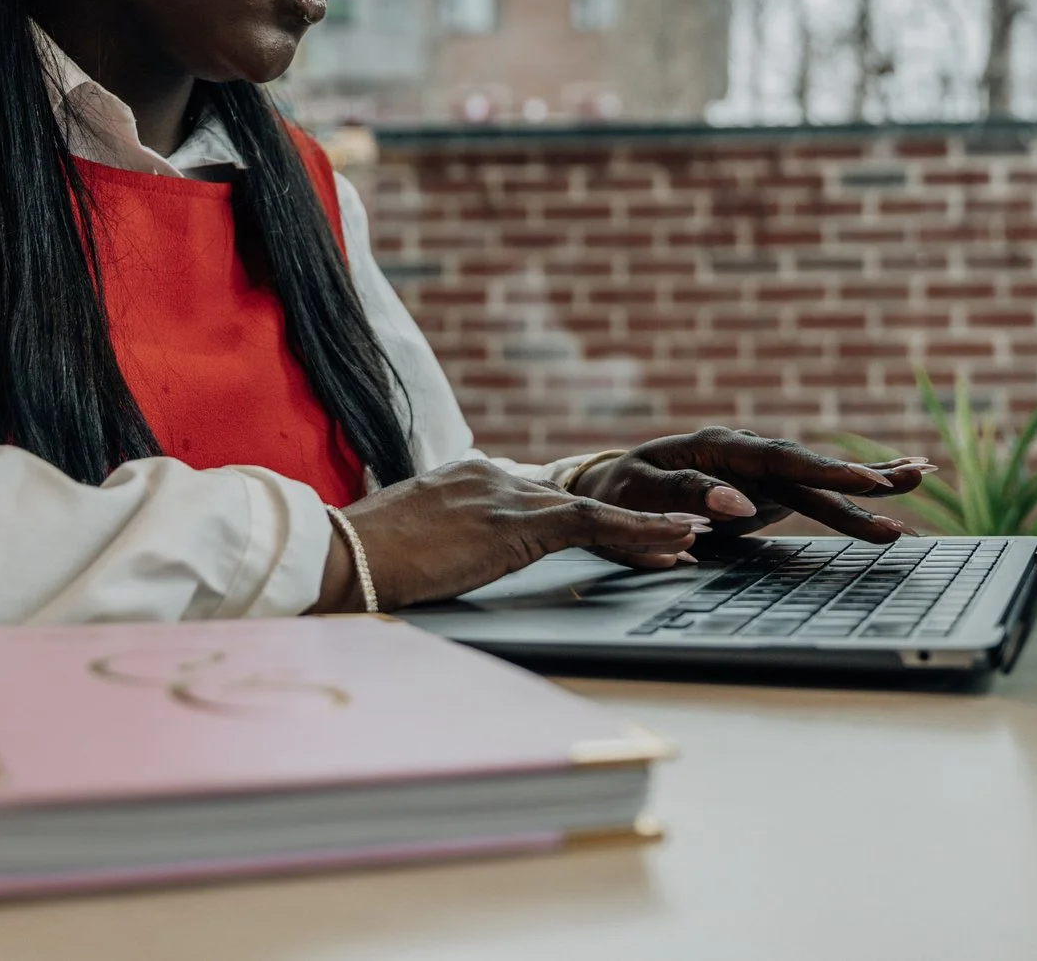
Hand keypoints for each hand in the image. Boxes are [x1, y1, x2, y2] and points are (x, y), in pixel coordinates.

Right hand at [309, 460, 707, 612]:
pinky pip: (594, 524)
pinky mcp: (516, 522)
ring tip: (695, 535)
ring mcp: (505, 494)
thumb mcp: (410, 541)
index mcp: (466, 476)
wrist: (341, 557)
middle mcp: (492, 475)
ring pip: (595, 509)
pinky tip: (675, 541)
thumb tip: (453, 557)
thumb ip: (445, 537)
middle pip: (575, 500)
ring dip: (650, 526)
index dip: (587, 517)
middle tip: (679, 533)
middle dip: (629, 522)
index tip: (618, 530)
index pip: (540, 496)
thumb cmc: (360, 560)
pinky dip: (641, 532)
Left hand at [569, 427, 933, 543]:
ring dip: (869, 478)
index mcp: (717, 447)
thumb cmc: (621, 490)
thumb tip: (738, 506)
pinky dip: (852, 492)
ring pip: (821, 478)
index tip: (859, 480)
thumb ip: (686, 495)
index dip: (822, 468)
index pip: (778, 458)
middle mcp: (747, 453)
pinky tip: (889, 483)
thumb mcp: (639, 493)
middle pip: (811, 463)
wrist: (612, 488)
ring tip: (919, 474)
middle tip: (908, 477)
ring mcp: (761, 472)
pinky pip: (816, 493)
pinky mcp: (768, 492)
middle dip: (860, 471)